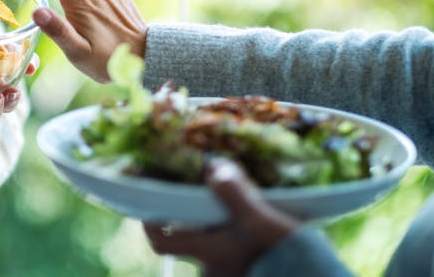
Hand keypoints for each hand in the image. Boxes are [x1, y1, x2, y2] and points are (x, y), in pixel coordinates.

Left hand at [143, 159, 298, 276]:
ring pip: (217, 252)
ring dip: (225, 236)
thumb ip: (236, 193)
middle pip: (193, 243)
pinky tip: (262, 236)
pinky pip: (237, 261)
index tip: (151, 208)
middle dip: (200, 225)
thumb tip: (213, 167)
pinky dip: (242, 248)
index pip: (162, 241)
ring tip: (244, 217)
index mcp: (207, 252)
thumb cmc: (282, 254)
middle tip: (212, 204)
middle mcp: (213, 270)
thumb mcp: (260, 220)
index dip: (151, 224)